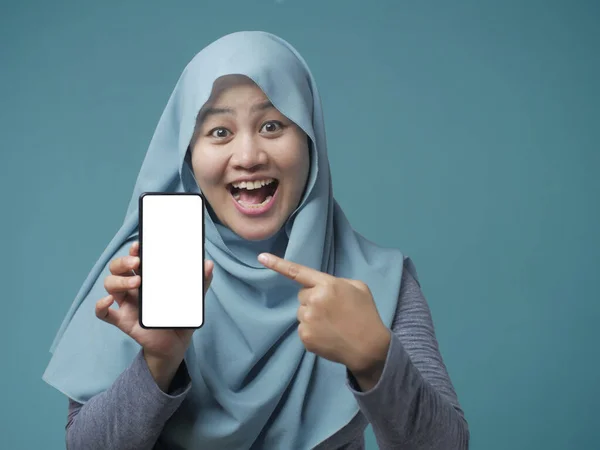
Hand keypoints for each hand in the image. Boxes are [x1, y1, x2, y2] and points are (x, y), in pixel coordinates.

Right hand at [95, 241, 213, 389]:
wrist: (176, 345)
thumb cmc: (180, 317)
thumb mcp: (193, 299)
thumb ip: (200, 282)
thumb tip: (208, 264)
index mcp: (148, 279)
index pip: (135, 259)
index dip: (133, 250)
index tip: (139, 244)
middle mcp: (133, 288)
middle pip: (117, 268)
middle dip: (123, 261)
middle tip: (137, 262)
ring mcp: (127, 304)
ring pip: (110, 285)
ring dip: (119, 280)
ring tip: (136, 282)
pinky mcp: (123, 321)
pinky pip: (103, 314)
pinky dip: (101, 305)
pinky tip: (108, 300)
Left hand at [258, 253, 390, 383]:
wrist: (369, 347)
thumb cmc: (366, 314)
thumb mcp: (358, 288)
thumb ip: (337, 282)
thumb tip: (323, 288)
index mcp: (327, 285)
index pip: (298, 272)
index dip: (277, 264)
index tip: (261, 257)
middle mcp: (314, 300)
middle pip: (303, 295)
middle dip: (314, 300)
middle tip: (333, 310)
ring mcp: (308, 320)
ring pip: (302, 312)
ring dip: (313, 316)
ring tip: (333, 324)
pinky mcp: (305, 337)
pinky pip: (303, 328)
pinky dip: (313, 331)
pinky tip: (328, 335)